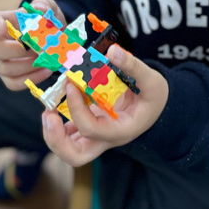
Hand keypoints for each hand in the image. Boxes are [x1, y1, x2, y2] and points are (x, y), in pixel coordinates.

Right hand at [0, 0, 64, 90]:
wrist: (50, 37)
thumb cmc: (43, 20)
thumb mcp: (46, 8)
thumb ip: (44, 6)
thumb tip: (41, 11)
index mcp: (1, 22)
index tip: (3, 27)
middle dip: (17, 50)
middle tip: (37, 48)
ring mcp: (0, 62)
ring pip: (5, 68)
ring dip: (28, 65)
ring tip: (46, 60)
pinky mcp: (8, 77)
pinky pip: (14, 83)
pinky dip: (32, 78)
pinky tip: (47, 70)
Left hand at [41, 45, 168, 166]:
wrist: (159, 107)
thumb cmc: (155, 96)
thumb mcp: (151, 80)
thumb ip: (133, 65)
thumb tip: (113, 51)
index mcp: (121, 130)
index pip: (91, 129)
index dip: (77, 108)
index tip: (72, 84)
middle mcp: (106, 139)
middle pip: (76, 156)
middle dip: (56, 140)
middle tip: (49, 116)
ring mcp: (97, 137)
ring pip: (69, 151)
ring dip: (53, 135)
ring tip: (49, 111)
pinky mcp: (91, 129)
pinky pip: (70, 136)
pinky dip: (59, 126)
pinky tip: (59, 106)